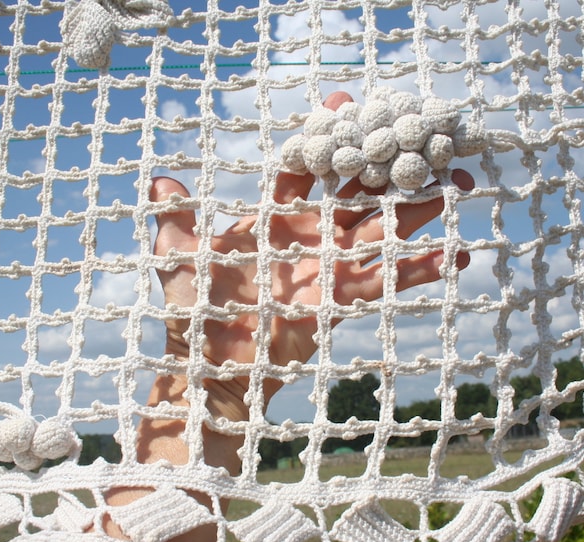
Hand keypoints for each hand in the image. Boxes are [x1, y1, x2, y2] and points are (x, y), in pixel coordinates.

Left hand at [151, 91, 473, 408]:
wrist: (213, 364)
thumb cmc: (193, 310)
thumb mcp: (179, 256)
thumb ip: (176, 219)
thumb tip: (159, 179)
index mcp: (274, 218)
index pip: (305, 170)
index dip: (324, 139)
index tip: (345, 104)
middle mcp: (309, 236)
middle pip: (356, 193)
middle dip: (387, 167)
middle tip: (423, 138)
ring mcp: (331, 266)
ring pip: (382, 229)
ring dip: (418, 208)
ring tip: (455, 184)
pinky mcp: (344, 298)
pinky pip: (389, 278)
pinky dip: (422, 268)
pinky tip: (456, 254)